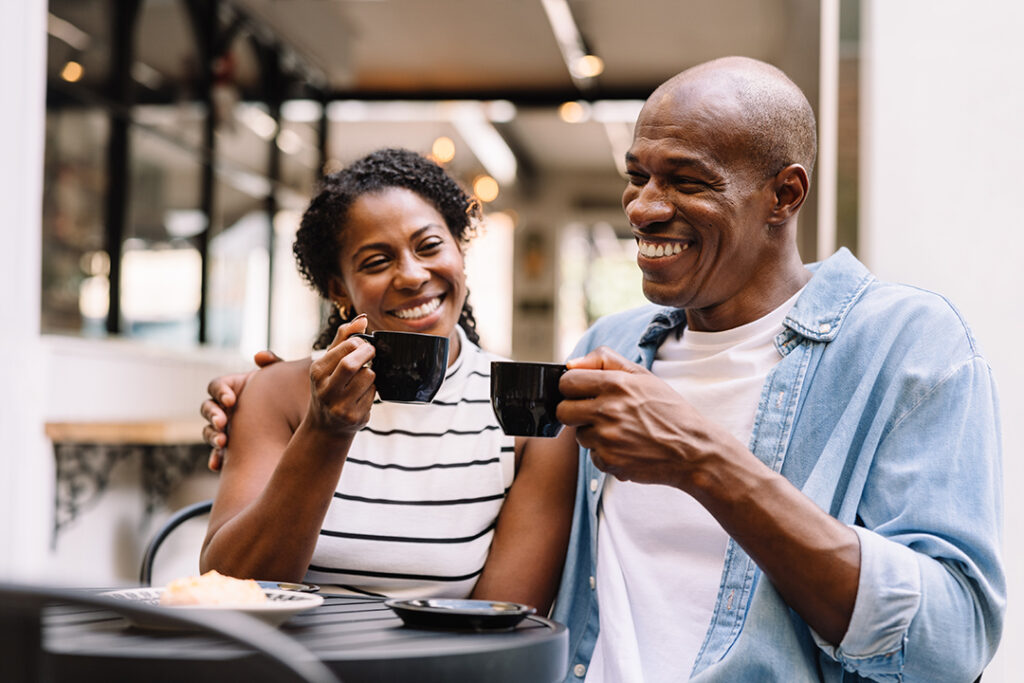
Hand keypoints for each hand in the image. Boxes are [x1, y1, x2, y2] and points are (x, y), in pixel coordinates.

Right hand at [202, 350, 282, 471]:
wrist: (296, 421)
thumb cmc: (287, 394)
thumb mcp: (283, 377)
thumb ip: (274, 363)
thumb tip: (259, 356)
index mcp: (233, 388)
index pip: (216, 386)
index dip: (220, 391)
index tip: (231, 400)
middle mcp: (225, 408)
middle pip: (208, 408)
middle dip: (213, 415)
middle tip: (222, 423)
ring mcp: (225, 428)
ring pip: (209, 431)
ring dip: (212, 436)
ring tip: (222, 442)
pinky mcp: (231, 448)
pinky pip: (217, 454)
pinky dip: (216, 459)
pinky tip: (217, 465)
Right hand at [306, 314, 376, 436]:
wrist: (326, 426)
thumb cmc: (328, 387)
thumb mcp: (328, 363)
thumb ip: (343, 339)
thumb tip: (362, 320)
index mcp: (317, 372)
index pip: (346, 348)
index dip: (361, 343)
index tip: (363, 344)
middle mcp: (326, 390)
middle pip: (353, 364)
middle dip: (368, 354)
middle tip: (371, 353)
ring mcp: (341, 406)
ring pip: (369, 377)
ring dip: (371, 374)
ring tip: (361, 378)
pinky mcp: (356, 418)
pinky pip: (374, 394)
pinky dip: (372, 390)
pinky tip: (361, 395)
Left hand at [557, 346, 728, 489]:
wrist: (693, 450)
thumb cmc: (669, 411)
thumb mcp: (643, 376)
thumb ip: (604, 361)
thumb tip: (571, 364)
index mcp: (616, 384)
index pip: (567, 382)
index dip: (572, 387)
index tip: (581, 392)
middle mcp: (608, 410)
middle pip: (563, 411)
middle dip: (574, 411)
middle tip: (595, 413)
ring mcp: (607, 438)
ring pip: (578, 435)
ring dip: (593, 433)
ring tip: (620, 431)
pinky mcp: (609, 461)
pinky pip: (592, 456)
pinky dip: (605, 453)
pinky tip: (626, 448)